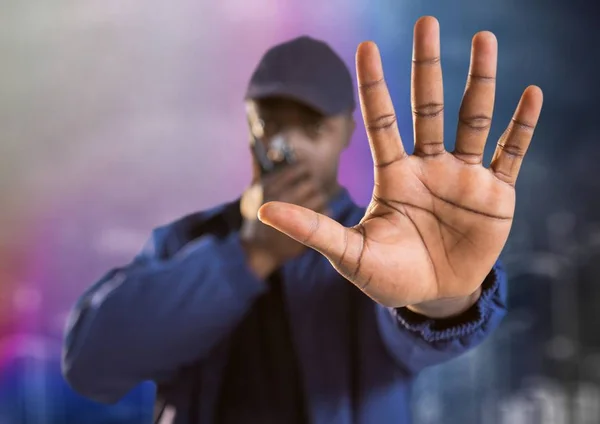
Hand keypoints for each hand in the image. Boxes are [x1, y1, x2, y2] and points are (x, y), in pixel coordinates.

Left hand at [257, 16, 542, 309]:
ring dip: (480, 81)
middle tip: (426, 21)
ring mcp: (463, 177)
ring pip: (472, 120)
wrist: (433, 297)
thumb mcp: (350, 254)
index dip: (374, 86)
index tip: (366, 47)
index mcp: (394, 176)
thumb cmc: (389, 275)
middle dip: (426, 67)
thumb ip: (314, 230)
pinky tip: (531, 94)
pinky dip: (521, 126)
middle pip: (427, 108)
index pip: (381, 122)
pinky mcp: (495, 195)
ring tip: (485, 40)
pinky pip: (510, 153)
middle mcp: (429, 167)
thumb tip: (264, 211)